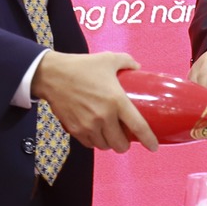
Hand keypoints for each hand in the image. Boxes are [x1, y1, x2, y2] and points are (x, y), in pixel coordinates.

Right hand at [33, 50, 158, 153]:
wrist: (52, 75)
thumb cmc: (82, 66)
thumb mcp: (108, 59)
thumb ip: (127, 61)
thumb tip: (138, 67)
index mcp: (117, 101)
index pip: (138, 127)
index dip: (149, 139)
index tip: (154, 146)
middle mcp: (104, 117)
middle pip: (120, 144)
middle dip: (125, 144)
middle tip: (126, 138)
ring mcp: (88, 125)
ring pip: (104, 146)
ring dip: (110, 144)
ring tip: (111, 135)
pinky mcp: (75, 130)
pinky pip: (89, 143)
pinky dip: (95, 142)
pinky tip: (96, 134)